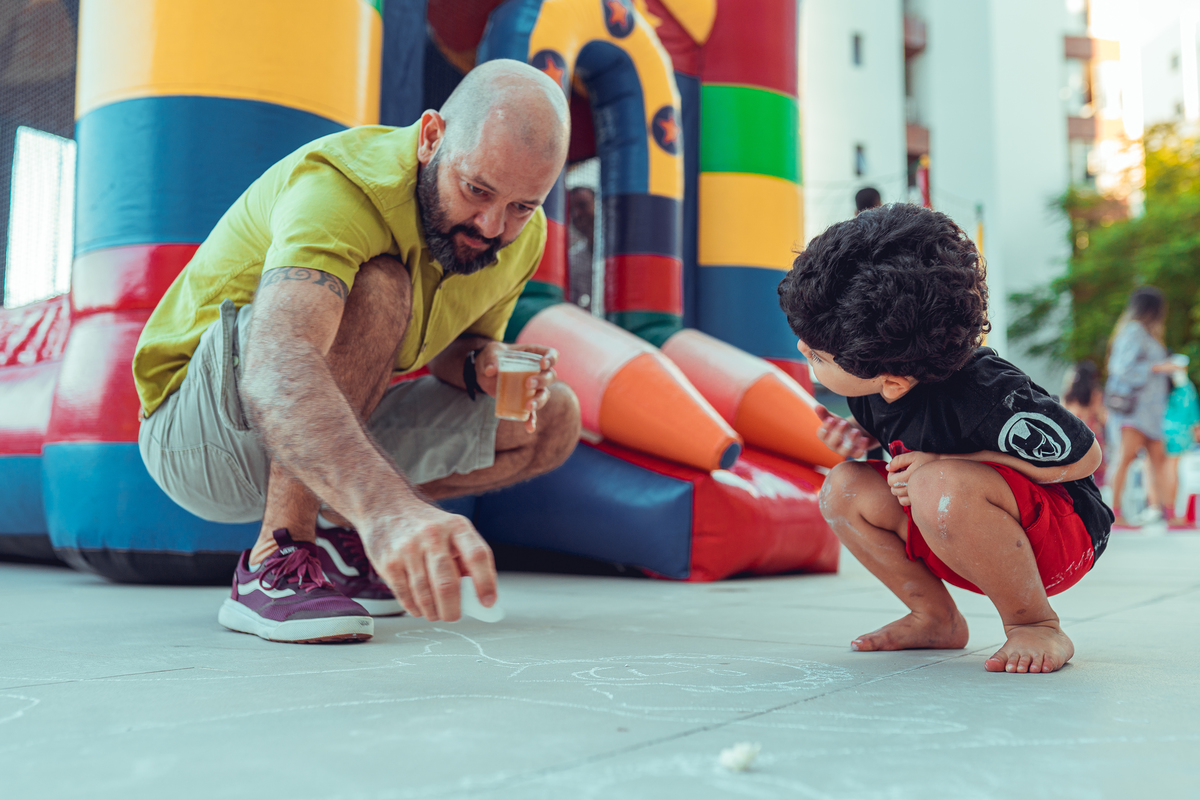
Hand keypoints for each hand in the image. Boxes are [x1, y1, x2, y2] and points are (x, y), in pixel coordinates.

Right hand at [360, 504, 497, 621]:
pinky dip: (414, 608)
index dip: (485, 583)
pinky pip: (405, 594)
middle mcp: (433, 534)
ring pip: (424, 594)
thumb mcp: (453, 530)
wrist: (386, 507)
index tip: (488, 603)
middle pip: (447, 583)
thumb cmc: (427, 526)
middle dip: (453, 609)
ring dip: (433, 612)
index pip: (477, 556)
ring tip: (436, 614)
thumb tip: (479, 597)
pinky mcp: (389, 561)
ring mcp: (408, 548)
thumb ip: (466, 559)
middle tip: (454, 616)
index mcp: (457, 526)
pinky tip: (419, 608)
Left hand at [475, 342, 558, 432]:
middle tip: (528, 384)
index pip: (551, 354)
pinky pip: (532, 412)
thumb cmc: (492, 357)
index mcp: (533, 355)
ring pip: (544, 394)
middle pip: (550, 376)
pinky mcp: (524, 401)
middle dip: (542, 381)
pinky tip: (529, 427)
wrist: (484, 372)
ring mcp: (533, 388)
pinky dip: (531, 419)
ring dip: (539, 401)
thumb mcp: (489, 353)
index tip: (543, 364)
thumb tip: (490, 370)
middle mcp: (537, 371)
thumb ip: (491, 359)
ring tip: (528, 406)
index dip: (551, 358)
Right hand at [815, 405, 877, 458]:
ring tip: (856, 431)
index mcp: (826, 437)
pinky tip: (865, 439)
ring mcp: (845, 450)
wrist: (856, 433)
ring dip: (851, 441)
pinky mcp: (856, 453)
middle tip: (845, 422)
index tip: (831, 419)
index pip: (821, 435)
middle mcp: (834, 446)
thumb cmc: (841, 426)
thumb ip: (825, 414)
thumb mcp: (834, 419)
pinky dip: (861, 448)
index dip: (825, 428)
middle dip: (838, 433)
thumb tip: (817, 406)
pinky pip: (857, 454)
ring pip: (845, 451)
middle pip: (832, 443)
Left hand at [885, 451, 940, 506]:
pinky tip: (907, 489)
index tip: (896, 469)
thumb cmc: (929, 459)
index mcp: (909, 477)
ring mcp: (917, 495)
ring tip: (904, 482)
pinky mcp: (920, 500)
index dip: (890, 474)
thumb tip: (888, 468)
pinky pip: (905, 503)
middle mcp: (912, 488)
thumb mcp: (913, 455)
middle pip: (894, 490)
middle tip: (900, 474)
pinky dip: (903, 497)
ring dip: (898, 490)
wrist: (944, 467)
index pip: (891, 481)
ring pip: (899, 498)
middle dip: (894, 481)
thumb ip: (898, 460)